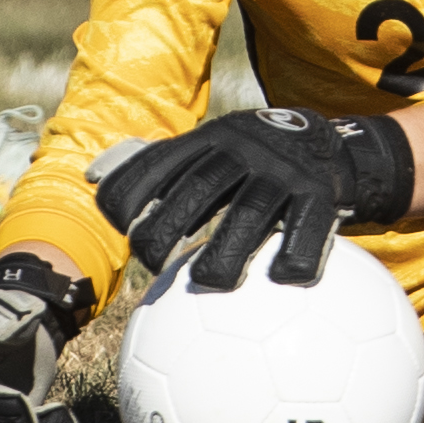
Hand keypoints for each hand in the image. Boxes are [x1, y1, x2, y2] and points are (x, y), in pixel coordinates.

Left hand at [88, 108, 416, 291]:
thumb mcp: (210, 150)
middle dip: (170, 224)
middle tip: (156, 263)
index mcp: (210, 139)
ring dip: (226, 250)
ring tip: (206, 283)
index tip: (124, 227)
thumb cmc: (253, 161)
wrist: (331, 143)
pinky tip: (281, 280)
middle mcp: (244, 148)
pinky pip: (307, 228)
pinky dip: (294, 255)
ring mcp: (284, 170)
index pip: (160, 162)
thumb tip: (93, 179)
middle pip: (201, 185)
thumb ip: (160, 167)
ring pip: (252, 210)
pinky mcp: (322, 194)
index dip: (134, 192)